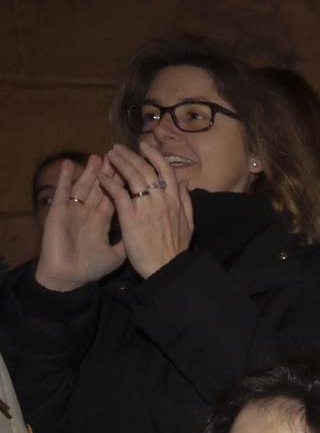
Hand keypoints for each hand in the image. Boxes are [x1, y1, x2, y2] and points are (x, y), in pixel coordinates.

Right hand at [32, 155, 126, 291]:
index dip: (124, 183)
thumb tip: (146, 230)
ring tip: (98, 156)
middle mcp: (89, 212)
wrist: (68, 277)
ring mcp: (74, 211)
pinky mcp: (59, 213)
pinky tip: (69, 165)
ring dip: (91, 171)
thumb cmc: (89, 267)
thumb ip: (128, 239)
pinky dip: (65, 179)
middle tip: (119, 154)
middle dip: (110, 171)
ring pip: (85, 186)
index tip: (134, 168)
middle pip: (102, 187)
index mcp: (103, 220)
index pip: (118, 197)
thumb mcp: (117, 254)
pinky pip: (63, 193)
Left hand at [102, 143, 193, 279]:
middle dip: (131, 155)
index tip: (144, 146)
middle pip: (146, 169)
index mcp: (176, 200)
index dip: (154, 155)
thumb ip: (186, 202)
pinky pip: (119, 193)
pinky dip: (109, 183)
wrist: (166, 268)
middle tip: (118, 148)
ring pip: (132, 176)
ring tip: (109, 156)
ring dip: (119, 163)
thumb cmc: (176, 249)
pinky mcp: (130, 217)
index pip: (165, 170)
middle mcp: (162, 199)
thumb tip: (184, 183)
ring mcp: (146, 207)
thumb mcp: (188, 224)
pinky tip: (101, 177)